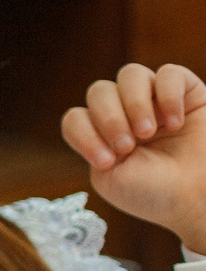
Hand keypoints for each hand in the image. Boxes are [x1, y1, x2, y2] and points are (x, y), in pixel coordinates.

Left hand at [63, 64, 205, 251]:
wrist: (197, 198)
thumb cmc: (154, 193)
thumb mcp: (109, 177)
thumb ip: (93, 146)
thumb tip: (94, 118)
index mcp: (102, 136)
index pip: (76, 117)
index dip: (84, 134)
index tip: (106, 161)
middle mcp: (126, 115)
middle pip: (99, 91)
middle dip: (109, 118)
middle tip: (128, 146)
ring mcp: (155, 101)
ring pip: (130, 74)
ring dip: (134, 103)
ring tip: (148, 131)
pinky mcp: (187, 93)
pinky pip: (169, 73)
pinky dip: (168, 95)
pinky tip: (176, 123)